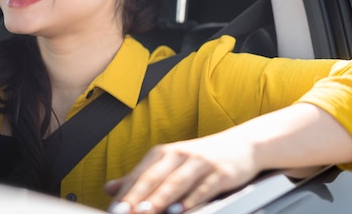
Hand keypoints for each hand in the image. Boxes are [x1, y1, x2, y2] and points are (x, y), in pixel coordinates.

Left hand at [105, 133, 258, 213]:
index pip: (139, 174)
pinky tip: (181, 210)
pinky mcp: (220, 172)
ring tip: (145, 212)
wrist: (242, 145)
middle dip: (137, 196)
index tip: (113, 209)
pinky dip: (191, 200)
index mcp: (162, 153)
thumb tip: (109, 189)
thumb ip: (141, 177)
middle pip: (154, 178)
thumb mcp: (169, 164)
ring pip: (176, 182)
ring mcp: (199, 163)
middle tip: (124, 212)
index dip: (125, 192)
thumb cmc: (200, 159)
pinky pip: (203, 188)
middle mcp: (178, 154)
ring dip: (160, 199)